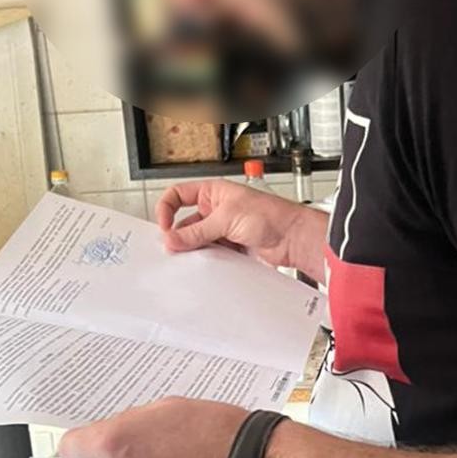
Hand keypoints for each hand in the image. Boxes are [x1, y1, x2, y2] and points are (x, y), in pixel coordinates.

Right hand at [155, 180, 327, 281]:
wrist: (293, 238)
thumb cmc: (271, 215)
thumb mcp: (226, 218)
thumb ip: (197, 231)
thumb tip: (172, 238)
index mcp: (213, 192)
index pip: (178, 195)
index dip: (167, 209)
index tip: (164, 226)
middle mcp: (216, 209)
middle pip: (186, 223)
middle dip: (179, 236)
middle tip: (173, 249)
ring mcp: (223, 230)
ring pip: (197, 241)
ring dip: (194, 250)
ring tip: (191, 259)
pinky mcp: (230, 247)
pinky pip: (210, 254)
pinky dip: (206, 261)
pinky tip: (206, 265)